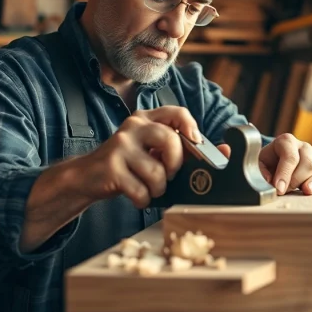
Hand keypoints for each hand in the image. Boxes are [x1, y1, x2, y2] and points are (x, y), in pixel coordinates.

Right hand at [78, 106, 201, 207]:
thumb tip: (224, 151)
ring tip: (148, 188)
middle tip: (167, 175)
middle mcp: (133, 127)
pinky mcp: (111, 167)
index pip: (177, 112)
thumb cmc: (127, 165)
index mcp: (146, 119)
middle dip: (175, 165)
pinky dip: (143, 199)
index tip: (196, 145)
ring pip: (157, 172)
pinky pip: (141, 190)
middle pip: (170, 140)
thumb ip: (181, 149)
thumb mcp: (152, 150)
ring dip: (157, 188)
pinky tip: (136, 196)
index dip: (192, 128)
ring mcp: (120, 145)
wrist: (87, 177)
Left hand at [217, 133, 311, 195]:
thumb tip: (225, 149)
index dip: (284, 171)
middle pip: (307, 161)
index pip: (288, 153)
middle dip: (296, 178)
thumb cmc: (255, 166)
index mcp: (283, 142)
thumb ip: (233, 155)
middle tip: (286, 192)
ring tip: (307, 193)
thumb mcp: (244, 161)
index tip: (277, 188)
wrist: (267, 169)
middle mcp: (301, 148)